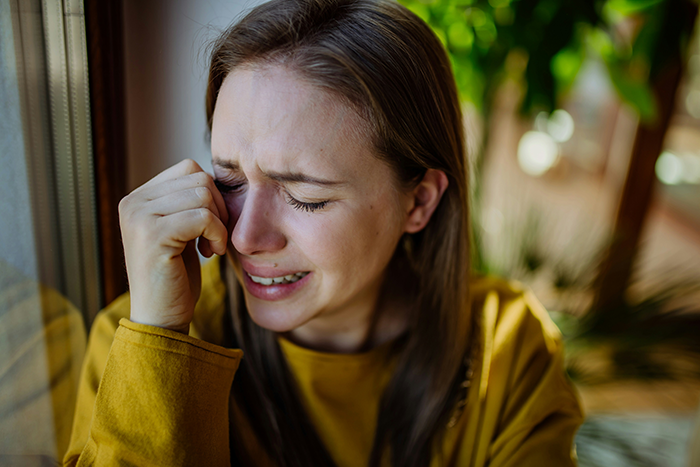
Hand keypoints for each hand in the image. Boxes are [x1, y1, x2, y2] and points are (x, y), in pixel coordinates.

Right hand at [119, 159, 228, 333]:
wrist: (161, 319)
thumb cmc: (176, 278)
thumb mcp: (180, 231)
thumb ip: (187, 201)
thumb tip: (216, 175)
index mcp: (138, 198)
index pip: (188, 168)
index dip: (211, 195)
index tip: (209, 227)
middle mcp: (132, 202)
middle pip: (198, 178)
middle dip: (219, 207)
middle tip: (214, 238)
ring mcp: (139, 217)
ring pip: (203, 194)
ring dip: (219, 222)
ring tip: (211, 247)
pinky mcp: (152, 235)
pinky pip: (203, 217)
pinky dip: (218, 235)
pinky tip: (212, 254)